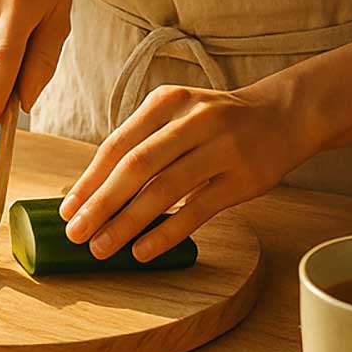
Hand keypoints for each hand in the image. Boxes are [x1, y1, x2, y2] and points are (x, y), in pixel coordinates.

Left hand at [58, 81, 314, 262]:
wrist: (283, 115)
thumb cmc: (218, 121)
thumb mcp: (180, 114)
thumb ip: (145, 143)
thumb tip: (95, 192)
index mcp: (167, 101)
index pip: (118, 144)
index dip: (89, 180)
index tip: (67, 209)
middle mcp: (192, 120)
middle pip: (136, 166)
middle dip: (101, 203)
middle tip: (76, 234)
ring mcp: (220, 149)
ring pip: (164, 190)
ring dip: (128, 223)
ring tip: (103, 247)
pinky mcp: (242, 178)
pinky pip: (196, 210)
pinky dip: (166, 232)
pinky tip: (143, 251)